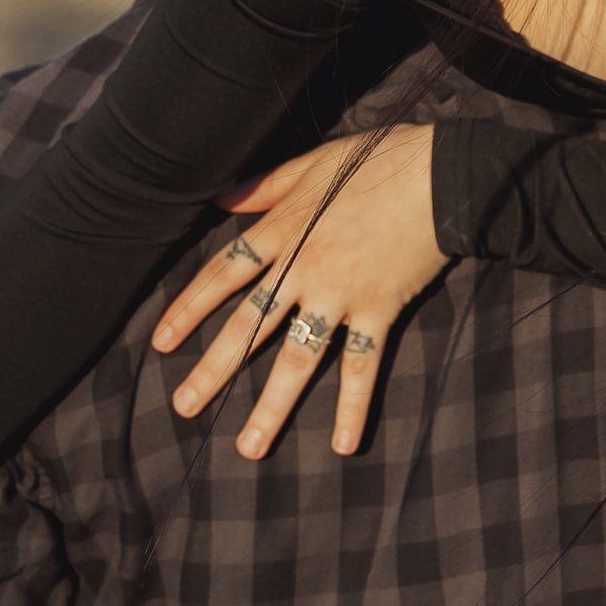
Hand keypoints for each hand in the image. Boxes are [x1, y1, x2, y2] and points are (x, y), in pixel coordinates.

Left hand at [152, 123, 446, 458]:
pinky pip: (363, 365)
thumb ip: (264, 186)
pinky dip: (354, 405)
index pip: (224, 275)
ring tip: (249, 446)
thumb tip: (217, 197)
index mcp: (283, 230)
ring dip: (273, 405)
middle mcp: (304, 268)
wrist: (443, 175)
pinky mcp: (380, 309)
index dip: (190, 309)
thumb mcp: (314, 163)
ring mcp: (341, 294)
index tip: (162, 343)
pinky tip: (344, 444)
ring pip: (299, 356)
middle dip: (214, 369)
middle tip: (184, 407)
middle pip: (250, 325)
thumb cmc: (380, 159)